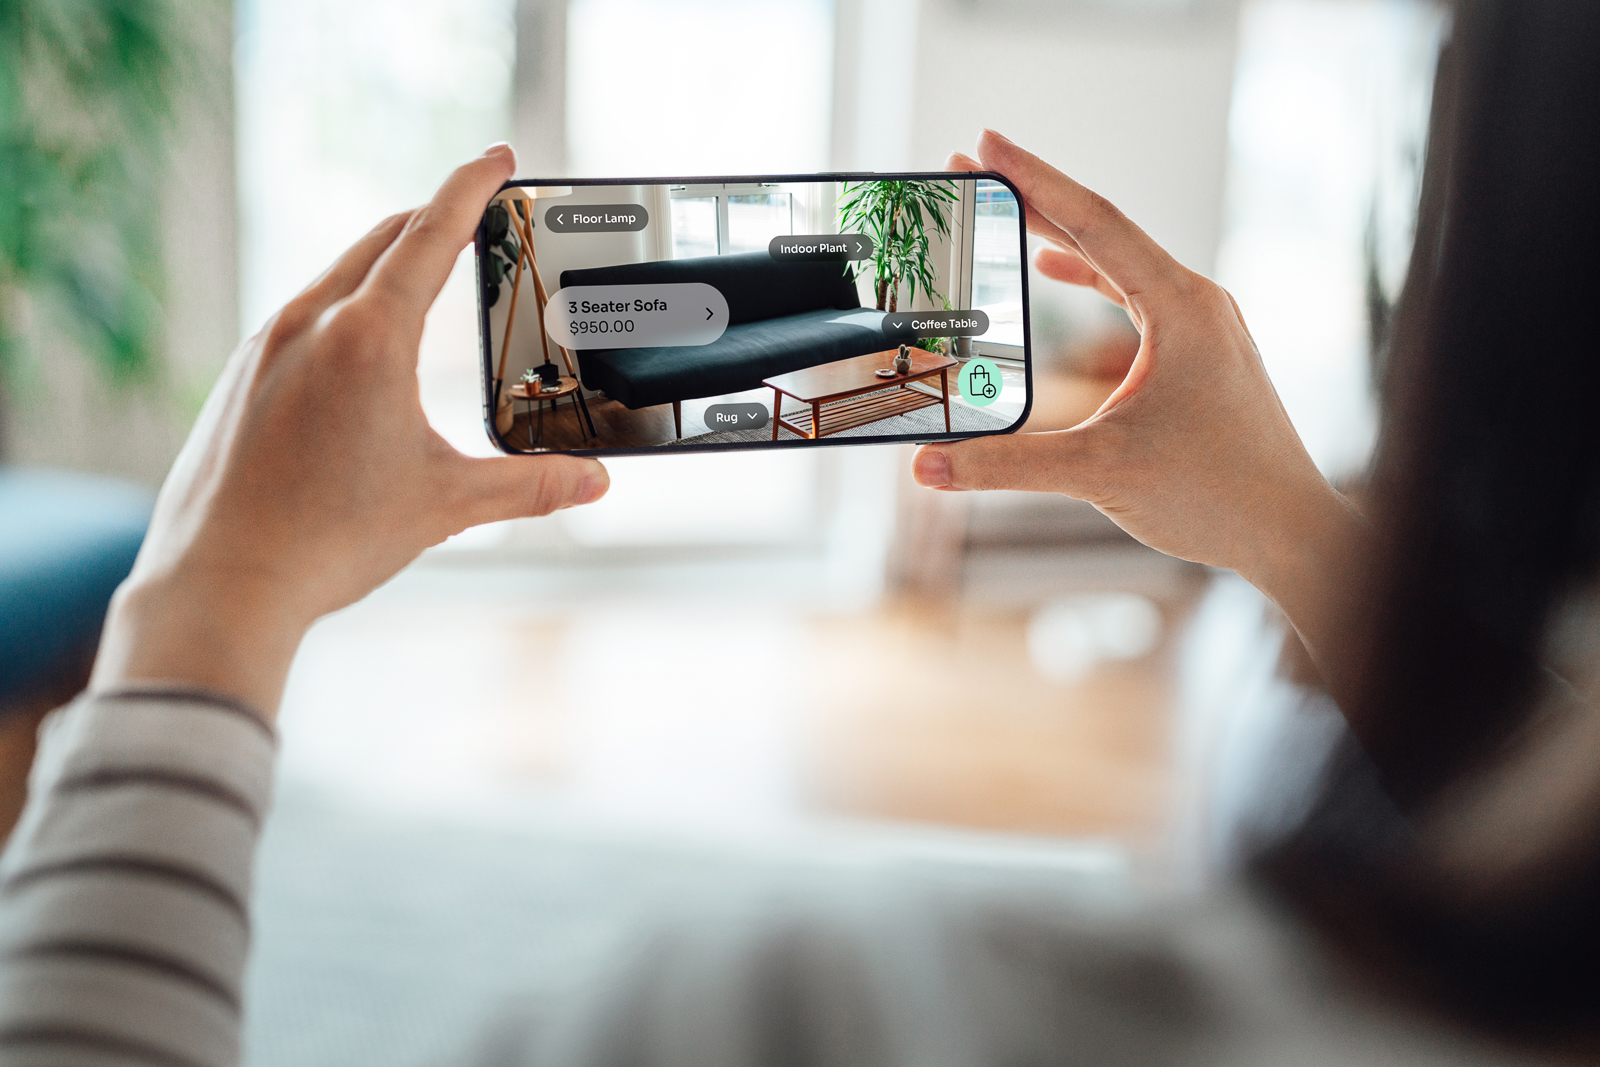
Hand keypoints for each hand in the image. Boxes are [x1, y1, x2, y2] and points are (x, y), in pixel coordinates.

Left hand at [92, 144, 607, 717]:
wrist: (223, 583)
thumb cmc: (327, 541)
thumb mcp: (446, 505)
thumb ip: (528, 486)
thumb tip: (592, 482)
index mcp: (368, 338)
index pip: (431, 234)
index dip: (472, 188)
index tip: (499, 159)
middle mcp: (308, 324)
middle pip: (382, 241)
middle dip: (433, 220)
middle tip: (473, 217)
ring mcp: (263, 348)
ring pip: (337, 278)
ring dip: (385, 266)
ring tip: (422, 285)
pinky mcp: (239, 379)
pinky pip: (300, 318)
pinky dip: (343, 311)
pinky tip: (358, 357)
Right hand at [916, 131, 1363, 672]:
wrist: (1290, 532)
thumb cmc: (1218, 494)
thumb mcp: (1097, 473)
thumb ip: (1007, 465)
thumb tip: (928, 468)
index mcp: (1180, 307)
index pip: (1094, 223)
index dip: (1032, 180)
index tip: (984, 144)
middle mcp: (1197, 302)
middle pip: (1102, 232)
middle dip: (1034, 197)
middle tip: (974, 164)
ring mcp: (1204, 325)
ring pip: (1120, 261)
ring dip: (1060, 235)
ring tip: (1007, 210)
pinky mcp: (1202, 351)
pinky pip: (1135, 293)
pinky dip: (1090, 276)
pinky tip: (1056, 272)